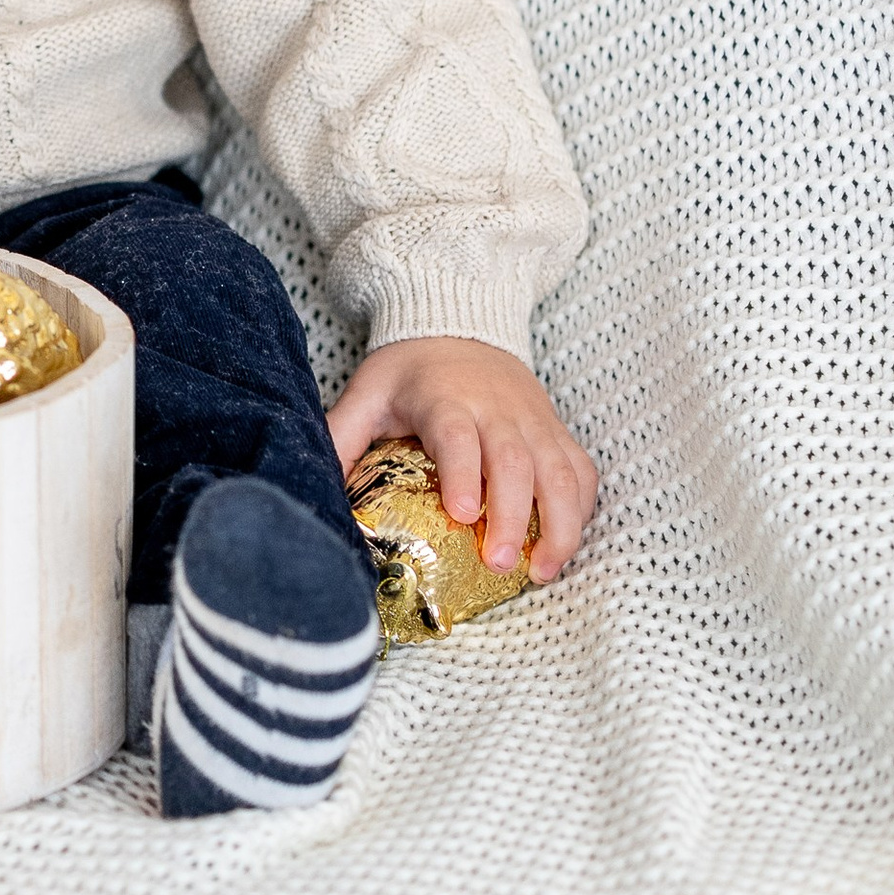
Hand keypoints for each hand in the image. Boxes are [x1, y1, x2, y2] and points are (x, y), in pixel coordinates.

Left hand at [323, 336, 599, 581]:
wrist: (460, 323)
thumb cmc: (410, 371)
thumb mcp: (368, 393)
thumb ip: (342, 435)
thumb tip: (313, 488)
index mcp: (445, 399)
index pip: (458, 435)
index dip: (463, 473)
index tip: (462, 515)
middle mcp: (497, 410)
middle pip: (515, 462)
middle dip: (512, 515)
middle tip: (501, 564)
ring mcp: (533, 421)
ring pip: (560, 472)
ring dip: (558, 524)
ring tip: (541, 571)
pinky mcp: (556, 431)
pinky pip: (581, 472)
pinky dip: (580, 511)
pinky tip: (564, 545)